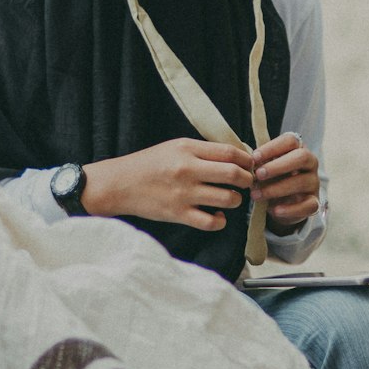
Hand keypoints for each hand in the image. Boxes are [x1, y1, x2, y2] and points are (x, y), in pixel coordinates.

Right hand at [83, 138, 253, 230]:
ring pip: (227, 198)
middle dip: (247, 179)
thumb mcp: (174, 147)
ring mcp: (183, 193)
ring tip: (231, 199)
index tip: (249, 164)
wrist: (119, 184)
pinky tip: (218, 216)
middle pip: (233, 174)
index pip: (230, 152)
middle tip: (246, 182)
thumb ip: (202, 151)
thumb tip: (234, 157)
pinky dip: (221, 221)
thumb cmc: (148, 165)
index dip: (246, 159)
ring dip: (236, 200)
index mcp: (188, 149)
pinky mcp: (178, 214)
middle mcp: (187, 170)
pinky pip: (211, 222)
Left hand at [250, 131, 321, 233]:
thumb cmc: (272, 179)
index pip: (291, 140)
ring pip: (301, 182)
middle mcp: (310, 163)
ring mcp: (313, 183)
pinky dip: (290, 209)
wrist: (282, 204)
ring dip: (276, 189)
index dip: (273, 147)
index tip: (254, 157)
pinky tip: (274, 210)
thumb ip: (260, 163)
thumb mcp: (265, 168)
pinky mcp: (314, 203)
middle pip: (302, 157)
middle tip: (258, 175)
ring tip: (256, 195)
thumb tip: (248, 163)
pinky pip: (307, 205)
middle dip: (278, 166)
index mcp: (298, 149)